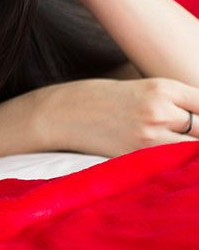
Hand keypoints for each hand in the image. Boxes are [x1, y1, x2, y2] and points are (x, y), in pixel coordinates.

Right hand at [36, 78, 198, 156]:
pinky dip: (178, 162)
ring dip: (190, 149)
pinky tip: (172, 161)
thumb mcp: (146, 91)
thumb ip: (179, 103)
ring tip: (176, 147)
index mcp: (164, 87)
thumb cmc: (105, 100)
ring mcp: (149, 135)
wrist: (63, 113)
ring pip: (194, 147)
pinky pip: (172, 161)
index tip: (198, 125)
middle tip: (187, 136)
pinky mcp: (137, 155)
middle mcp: (160, 109)